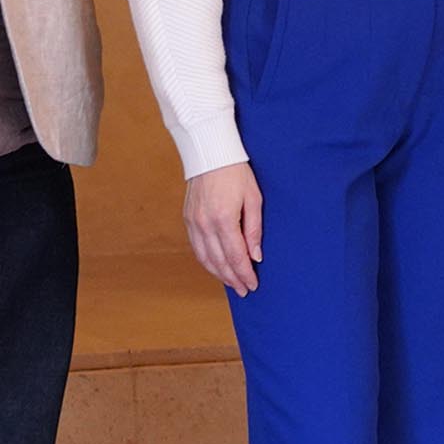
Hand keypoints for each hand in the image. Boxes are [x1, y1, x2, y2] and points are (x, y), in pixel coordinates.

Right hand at [185, 162, 263, 294]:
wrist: (210, 153)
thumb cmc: (236, 172)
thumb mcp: (253, 198)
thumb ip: (254, 229)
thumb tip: (256, 255)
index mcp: (224, 219)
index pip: (235, 256)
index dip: (244, 273)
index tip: (252, 285)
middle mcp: (205, 224)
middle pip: (219, 261)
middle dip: (233, 278)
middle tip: (244, 290)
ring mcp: (194, 222)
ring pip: (205, 258)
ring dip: (218, 273)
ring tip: (231, 283)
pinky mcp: (188, 219)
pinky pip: (196, 247)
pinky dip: (206, 261)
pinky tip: (216, 266)